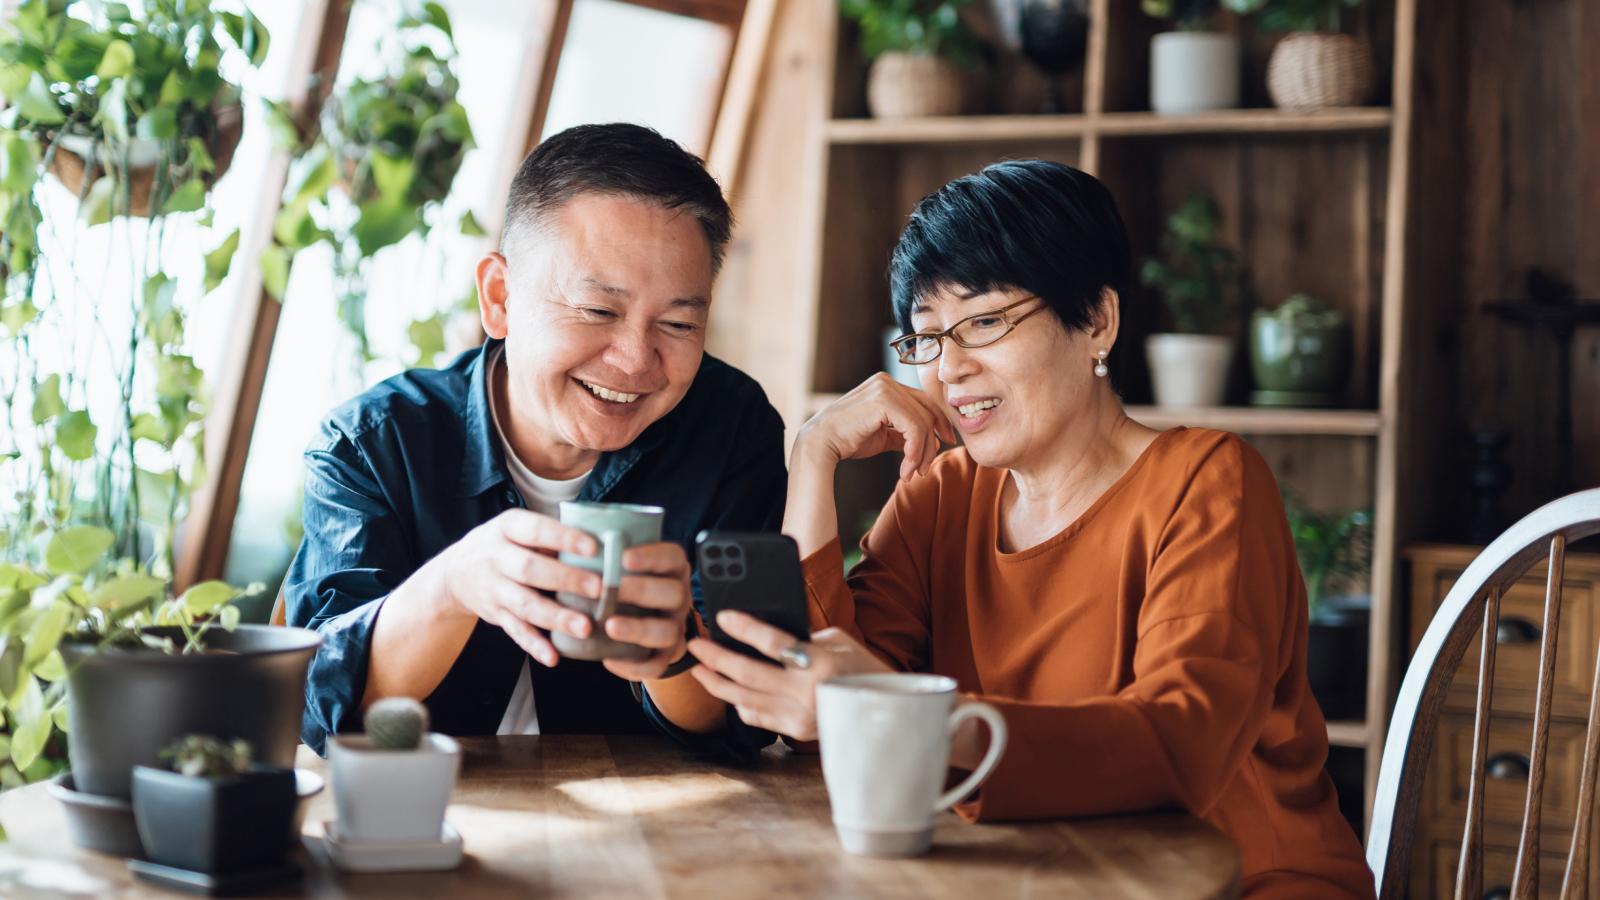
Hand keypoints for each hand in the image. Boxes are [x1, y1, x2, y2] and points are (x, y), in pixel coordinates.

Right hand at [434, 509, 602, 666]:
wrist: (454, 573)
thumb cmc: (503, 545)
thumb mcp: (518, 529)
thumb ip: (551, 536)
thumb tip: (602, 546)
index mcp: (507, 528)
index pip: (536, 530)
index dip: (563, 538)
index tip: (593, 547)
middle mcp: (496, 558)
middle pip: (531, 569)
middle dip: (566, 579)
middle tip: (598, 588)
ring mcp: (494, 589)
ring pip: (525, 605)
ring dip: (556, 617)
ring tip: (584, 627)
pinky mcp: (495, 616)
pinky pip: (516, 632)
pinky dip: (534, 645)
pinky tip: (553, 657)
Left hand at [600, 541, 694, 681]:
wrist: (646, 623)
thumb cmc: (627, 586)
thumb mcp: (626, 566)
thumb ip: (611, 554)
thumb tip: (573, 535)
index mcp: (672, 569)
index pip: (672, 557)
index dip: (651, 556)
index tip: (623, 558)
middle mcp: (679, 597)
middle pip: (674, 593)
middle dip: (642, 590)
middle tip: (611, 590)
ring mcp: (675, 627)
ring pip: (668, 630)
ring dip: (638, 628)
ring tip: (609, 626)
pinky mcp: (666, 655)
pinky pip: (657, 665)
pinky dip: (634, 666)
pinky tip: (609, 660)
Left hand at [687, 611, 890, 739]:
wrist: (884, 710)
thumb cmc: (861, 667)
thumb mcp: (838, 642)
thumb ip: (803, 637)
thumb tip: (764, 635)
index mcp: (821, 662)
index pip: (774, 643)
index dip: (745, 629)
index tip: (722, 617)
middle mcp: (807, 691)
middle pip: (748, 673)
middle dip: (716, 657)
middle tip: (695, 645)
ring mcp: (799, 715)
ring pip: (744, 698)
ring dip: (717, 682)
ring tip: (699, 669)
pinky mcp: (795, 731)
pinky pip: (756, 716)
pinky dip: (737, 703)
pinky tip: (726, 690)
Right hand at [795, 373, 955, 481]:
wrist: (820, 444)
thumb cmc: (847, 440)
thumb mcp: (883, 435)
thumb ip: (903, 433)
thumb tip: (931, 441)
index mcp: (887, 385)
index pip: (924, 402)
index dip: (939, 423)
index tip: (944, 444)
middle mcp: (887, 381)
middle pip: (927, 411)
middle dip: (931, 443)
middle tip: (924, 469)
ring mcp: (885, 388)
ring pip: (922, 422)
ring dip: (921, 453)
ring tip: (911, 473)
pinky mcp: (883, 401)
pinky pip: (913, 428)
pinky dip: (914, 451)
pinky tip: (905, 468)